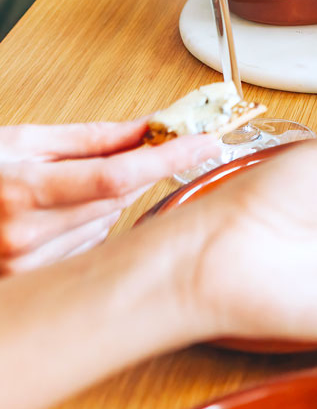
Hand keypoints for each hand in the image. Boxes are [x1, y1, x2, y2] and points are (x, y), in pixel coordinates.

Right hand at [0, 123, 216, 275]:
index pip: (117, 176)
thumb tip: (148, 127)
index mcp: (20, 191)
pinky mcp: (32, 281)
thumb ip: (89, 138)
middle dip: (130, 173)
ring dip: (101, 204)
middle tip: (128, 152)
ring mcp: (27, 264)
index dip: (168, 158)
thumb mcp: (19, 142)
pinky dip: (83, 229)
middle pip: (118, 199)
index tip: (204, 141)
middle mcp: (24, 235)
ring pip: (107, 224)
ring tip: (56, 193)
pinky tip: (50, 219)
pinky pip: (88, 247)